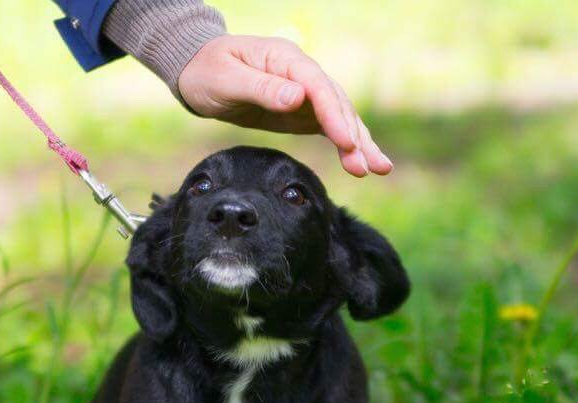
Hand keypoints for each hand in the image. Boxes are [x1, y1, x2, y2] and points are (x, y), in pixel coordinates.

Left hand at [178, 35, 391, 177]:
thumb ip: (261, 88)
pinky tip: (364, 164)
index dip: (333, 114)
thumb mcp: (227, 78)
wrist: (198, 71)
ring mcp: (305, 93)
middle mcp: (302, 73)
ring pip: (340, 117)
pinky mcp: (303, 111)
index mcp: (285, 59)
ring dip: (360, 144)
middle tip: (365, 166)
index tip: (344, 141)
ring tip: (379, 169)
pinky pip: (331, 128)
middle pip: (336, 103)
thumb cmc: (208, 71)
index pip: (317, 86)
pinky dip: (349, 146)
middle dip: (353, 135)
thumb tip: (297, 97)